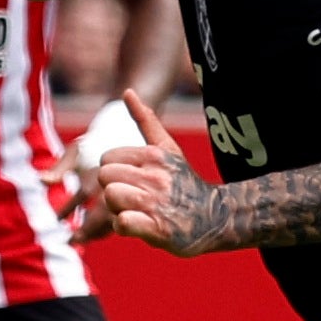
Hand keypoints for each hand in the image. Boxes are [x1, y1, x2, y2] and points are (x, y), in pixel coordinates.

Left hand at [78, 118, 216, 253]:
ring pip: (111, 198)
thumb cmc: (183, 183)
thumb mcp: (168, 149)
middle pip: (105, 178)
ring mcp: (157, 203)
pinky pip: (121, 223)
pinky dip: (126, 227)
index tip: (134, 180)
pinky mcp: (158, 229)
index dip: (115, 172)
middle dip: (114, 189)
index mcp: (154, 155)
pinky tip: (141, 226)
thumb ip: (145, 120)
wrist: (215, 218)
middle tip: (136, 198)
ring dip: (118, 209)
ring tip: (139, 211)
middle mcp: (156, 176)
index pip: (106, 159)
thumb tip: (127, 91)